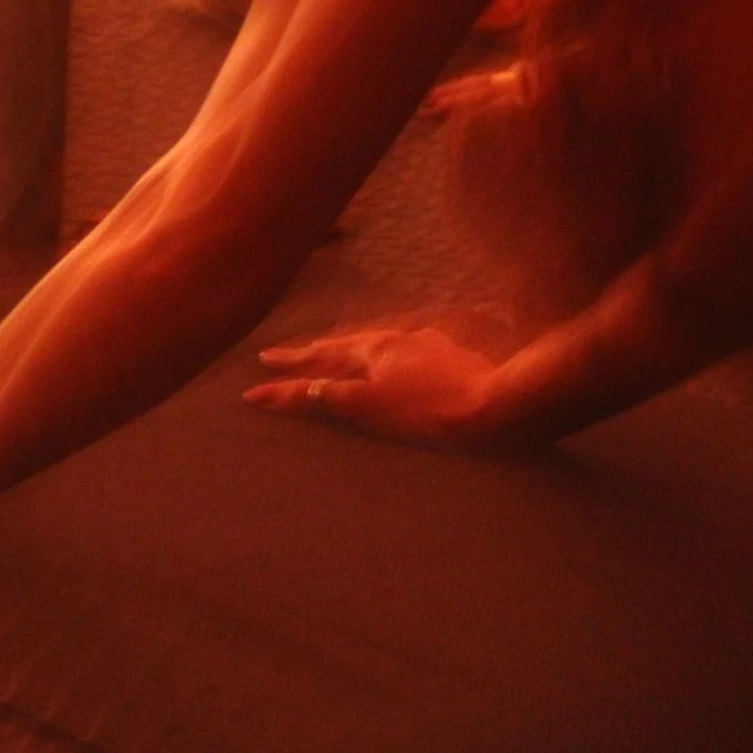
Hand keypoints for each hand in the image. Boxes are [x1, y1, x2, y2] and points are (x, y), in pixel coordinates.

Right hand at [245, 324, 504, 446]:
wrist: (497, 404)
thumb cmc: (428, 412)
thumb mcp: (368, 408)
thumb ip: (325, 397)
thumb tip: (283, 389)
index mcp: (369, 351)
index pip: (317, 360)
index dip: (286, 371)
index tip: (256, 377)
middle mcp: (393, 340)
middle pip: (342, 345)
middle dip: (309, 352)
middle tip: (280, 354)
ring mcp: (425, 345)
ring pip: (375, 344)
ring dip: (347, 349)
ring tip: (332, 352)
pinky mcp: (451, 357)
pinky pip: (406, 350)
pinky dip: (385, 354)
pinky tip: (397, 358)